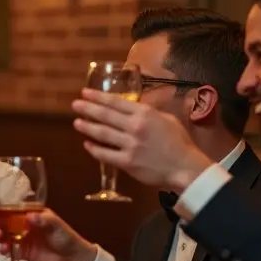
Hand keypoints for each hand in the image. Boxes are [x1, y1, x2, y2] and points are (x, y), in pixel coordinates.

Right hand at [0, 204, 97, 260]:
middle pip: (2, 220)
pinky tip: (4, 249)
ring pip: (3, 234)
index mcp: (29, 214)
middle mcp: (22, 224)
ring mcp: (20, 238)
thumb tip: (29, 216)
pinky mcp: (21, 252)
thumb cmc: (64, 236)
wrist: (71, 257)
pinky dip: (4, 249)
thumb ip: (43, 220)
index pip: (11, 207)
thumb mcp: (56, 224)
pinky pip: (8, 249)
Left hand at [73, 89, 214, 193]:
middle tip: (75, 105)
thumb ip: (148, 113)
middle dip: (88, 109)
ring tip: (76, 122)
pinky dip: (95, 150)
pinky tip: (87, 145)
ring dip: (88, 127)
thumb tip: (134, 107)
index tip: (85, 93)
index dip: (98, 97)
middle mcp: (135, 127)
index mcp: (144, 114)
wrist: (185, 167)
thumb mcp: (166, 119)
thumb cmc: (179, 142)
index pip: (116, 102)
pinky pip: (106, 155)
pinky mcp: (127, 162)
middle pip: (105, 116)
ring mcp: (130, 145)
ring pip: (103, 134)